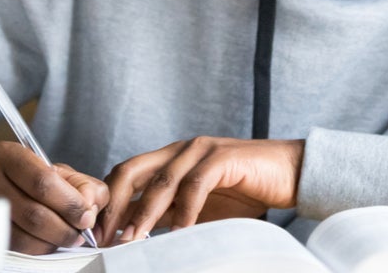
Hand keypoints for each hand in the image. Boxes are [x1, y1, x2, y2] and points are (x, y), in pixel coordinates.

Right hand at [0, 141, 107, 253]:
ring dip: (52, 242)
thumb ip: (79, 183)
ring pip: (23, 236)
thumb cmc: (19, 178)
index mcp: (8, 154)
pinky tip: (45, 241)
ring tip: (64, 237)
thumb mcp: (49, 169)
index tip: (86, 216)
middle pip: (34, 213)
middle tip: (79, 233)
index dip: (71, 204)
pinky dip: (36, 248)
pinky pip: (12, 247)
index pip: (44, 182)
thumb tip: (92, 205)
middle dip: (65, 228)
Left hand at [97, 136, 303, 243]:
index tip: (97, 233)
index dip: (108, 202)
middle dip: (114, 205)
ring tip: (133, 239)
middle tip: (105, 236)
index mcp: (170, 158)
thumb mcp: (198, 206)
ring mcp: (201, 150)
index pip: (126, 174)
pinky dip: (184, 211)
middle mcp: (181, 149)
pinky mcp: (224, 158)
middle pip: (132, 170)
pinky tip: (179, 232)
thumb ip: (169, 213)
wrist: (291, 174)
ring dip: (144, 213)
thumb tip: (133, 232)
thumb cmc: (246, 191)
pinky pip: (196, 185)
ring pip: (161, 181)